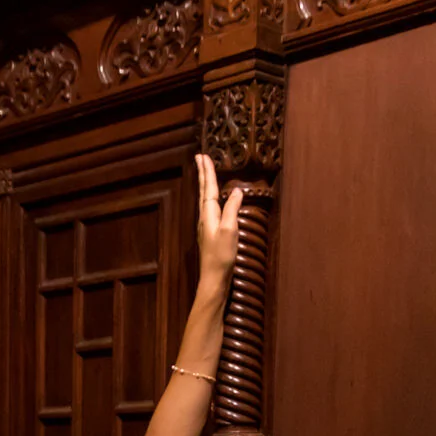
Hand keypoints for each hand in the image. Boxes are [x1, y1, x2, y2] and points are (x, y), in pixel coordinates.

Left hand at [195, 152, 241, 287]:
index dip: (207, 172)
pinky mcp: (210, 233)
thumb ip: (232, 209)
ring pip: (205, 199)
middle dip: (202, 174)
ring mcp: (206, 226)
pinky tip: (212, 200)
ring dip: (205, 184)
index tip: (203, 156)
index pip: (208, 188)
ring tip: (204, 173)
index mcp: (208, 214)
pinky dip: (210, 197)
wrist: (213, 279)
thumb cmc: (221, 256)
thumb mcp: (229, 230)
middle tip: (199, 158)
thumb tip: (236, 190)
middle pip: (203, 191)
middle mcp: (204, 218)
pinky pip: (209, 208)